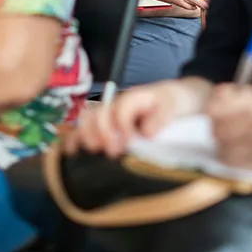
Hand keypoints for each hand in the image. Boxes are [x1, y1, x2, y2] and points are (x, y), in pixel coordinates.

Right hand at [63, 78, 204, 157]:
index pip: (121, 110)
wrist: (180, 98)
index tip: (129, 143)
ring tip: (94, 152)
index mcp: (134, 98)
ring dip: (87, 136)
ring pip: (89, 120)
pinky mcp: (107, 126)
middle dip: (102, 133)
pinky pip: (86, 130)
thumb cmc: (175, 101)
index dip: (122, 127)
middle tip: (113, 152)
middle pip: (99, 114)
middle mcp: (117, 104)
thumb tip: (146, 133)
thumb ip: (161, 115)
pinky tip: (71, 153)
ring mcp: (110, 114)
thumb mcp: (173, 105)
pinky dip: (76, 139)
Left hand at [204, 84, 251, 171]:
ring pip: (220, 145)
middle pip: (215, 125)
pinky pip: (230, 162)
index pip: (217, 101)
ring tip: (235, 142)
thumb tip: (209, 102)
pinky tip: (239, 153)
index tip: (213, 112)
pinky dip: (229, 157)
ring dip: (222, 144)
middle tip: (226, 129)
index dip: (211, 108)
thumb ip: (238, 97)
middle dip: (216, 127)